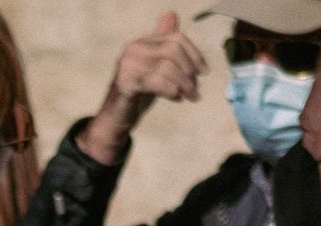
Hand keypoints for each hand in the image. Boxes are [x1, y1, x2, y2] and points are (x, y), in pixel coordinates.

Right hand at [80, 11, 208, 164]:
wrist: (116, 116)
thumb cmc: (138, 91)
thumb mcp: (155, 66)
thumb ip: (163, 44)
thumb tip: (170, 14)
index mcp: (143, 42)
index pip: (176, 39)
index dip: (194, 54)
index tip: (204, 72)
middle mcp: (134, 49)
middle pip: (173, 51)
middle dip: (189, 71)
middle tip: (196, 90)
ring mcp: (128, 65)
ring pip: (167, 68)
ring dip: (183, 85)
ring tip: (190, 97)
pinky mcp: (125, 83)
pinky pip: (156, 82)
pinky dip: (170, 90)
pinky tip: (175, 97)